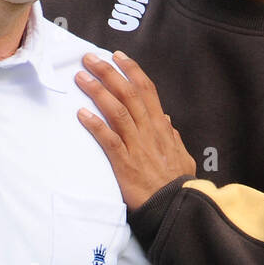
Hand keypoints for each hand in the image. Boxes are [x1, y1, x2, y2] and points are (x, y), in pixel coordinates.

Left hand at [75, 50, 196, 209]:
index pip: (147, 90)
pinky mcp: (125, 164)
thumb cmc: (178, 185)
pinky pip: (109, 140)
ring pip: (117, 111)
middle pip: (128, 93)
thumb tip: (166, 120)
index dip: (131, 71)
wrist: (177, 208)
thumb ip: (173, 137)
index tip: (118, 56)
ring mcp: (137, 147)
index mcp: (162, 128)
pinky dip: (95, 125)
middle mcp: (149, 132)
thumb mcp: (182, 156)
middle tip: (90, 58)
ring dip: (98, 91)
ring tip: (81, 77)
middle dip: (108, 72)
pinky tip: (81, 114)